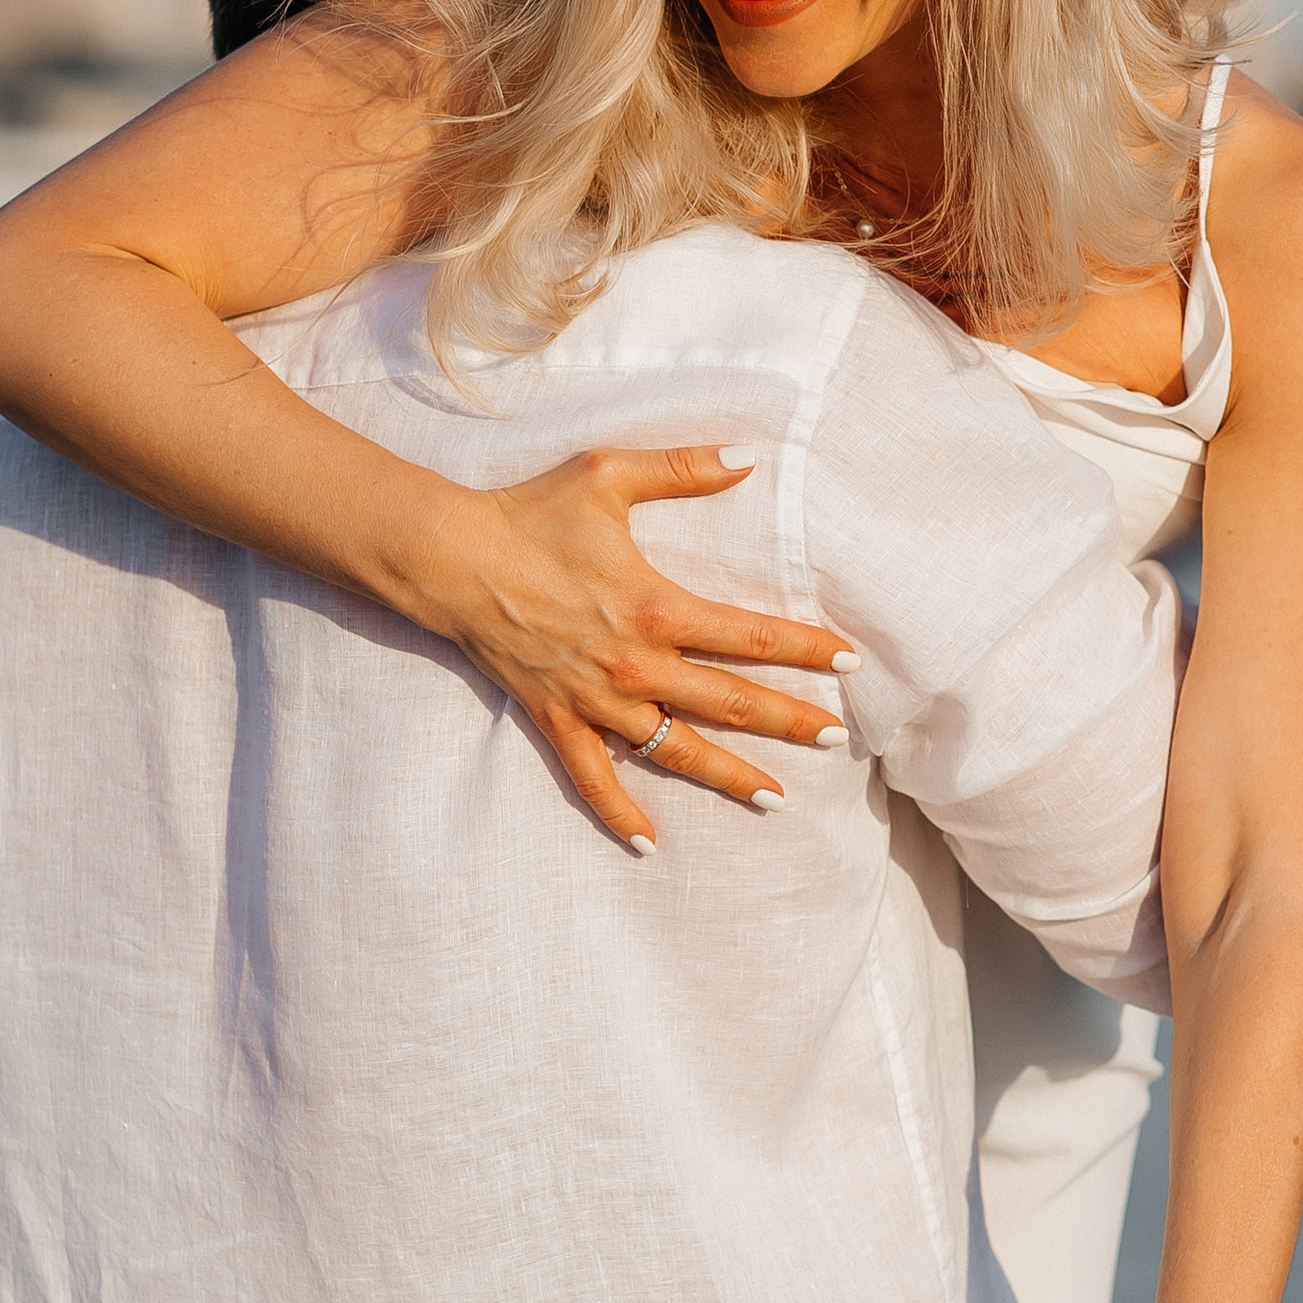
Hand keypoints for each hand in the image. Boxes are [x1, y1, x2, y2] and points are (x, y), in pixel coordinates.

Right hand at [394, 444, 854, 845]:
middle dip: (787, 720)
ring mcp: (597, 699)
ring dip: (728, 776)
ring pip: (676, 750)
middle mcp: (635, 663)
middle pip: (728, 701)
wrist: (453, 559)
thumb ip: (683, 467)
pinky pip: (594, 779)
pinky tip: (650, 845)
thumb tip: (747, 457)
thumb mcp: (608, 475)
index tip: (849, 660)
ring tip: (775, 797)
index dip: (804, 648)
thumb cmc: (531, 513)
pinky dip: (621, 815)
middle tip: (833, 737)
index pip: (749, 635)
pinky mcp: (558, 719)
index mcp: (656, 606)